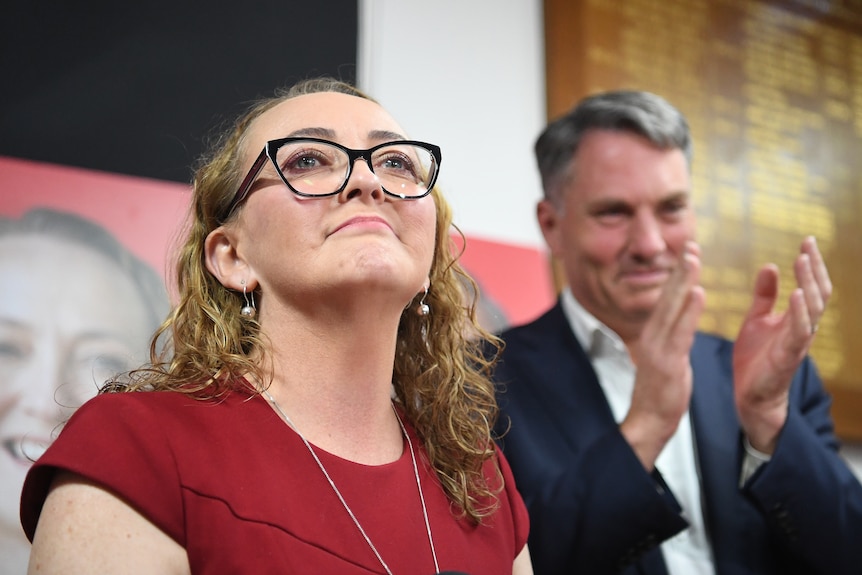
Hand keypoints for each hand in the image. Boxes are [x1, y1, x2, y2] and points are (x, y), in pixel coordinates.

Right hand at [622, 241, 705, 469]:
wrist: (648, 422)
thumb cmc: (659, 394)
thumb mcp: (664, 360)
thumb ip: (671, 338)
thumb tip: (678, 321)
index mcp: (653, 336)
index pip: (667, 301)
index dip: (677, 276)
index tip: (688, 253)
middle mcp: (652, 337)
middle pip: (667, 297)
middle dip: (680, 270)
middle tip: (692, 245)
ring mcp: (658, 349)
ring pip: (672, 309)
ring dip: (683, 281)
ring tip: (694, 259)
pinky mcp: (667, 363)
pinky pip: (680, 332)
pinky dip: (689, 311)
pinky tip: (698, 293)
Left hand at [733, 236, 830, 452]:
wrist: (749, 395)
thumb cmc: (756, 358)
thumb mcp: (757, 319)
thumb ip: (765, 296)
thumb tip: (770, 266)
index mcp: (796, 318)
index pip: (811, 285)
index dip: (812, 264)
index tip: (807, 241)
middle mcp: (803, 328)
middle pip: (817, 293)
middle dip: (814, 268)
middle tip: (808, 245)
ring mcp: (798, 342)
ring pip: (812, 309)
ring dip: (808, 284)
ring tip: (802, 261)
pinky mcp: (787, 356)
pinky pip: (799, 332)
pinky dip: (799, 312)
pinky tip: (795, 294)